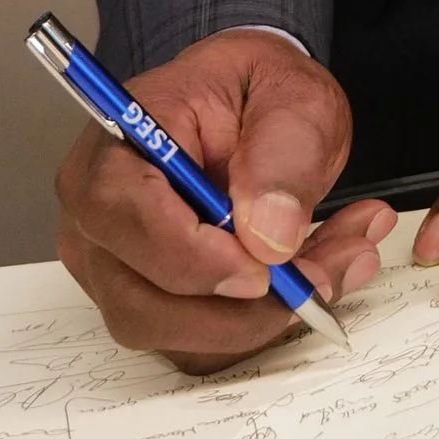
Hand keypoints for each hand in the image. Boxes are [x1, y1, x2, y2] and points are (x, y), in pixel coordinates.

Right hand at [53, 26, 396, 367]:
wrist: (252, 107)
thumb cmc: (254, 92)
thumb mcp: (292, 96)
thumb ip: (284, 156)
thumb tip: (268, 236)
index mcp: (116, 146)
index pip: (122, 216)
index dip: (192, 256)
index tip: (265, 265)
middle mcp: (99, 219)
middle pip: (140, 303)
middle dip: (243, 308)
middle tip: (325, 269)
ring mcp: (116, 270)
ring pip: (178, 337)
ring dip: (266, 317)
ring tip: (339, 256)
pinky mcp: (150, 303)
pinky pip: (202, 345)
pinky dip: (265, 323)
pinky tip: (315, 271)